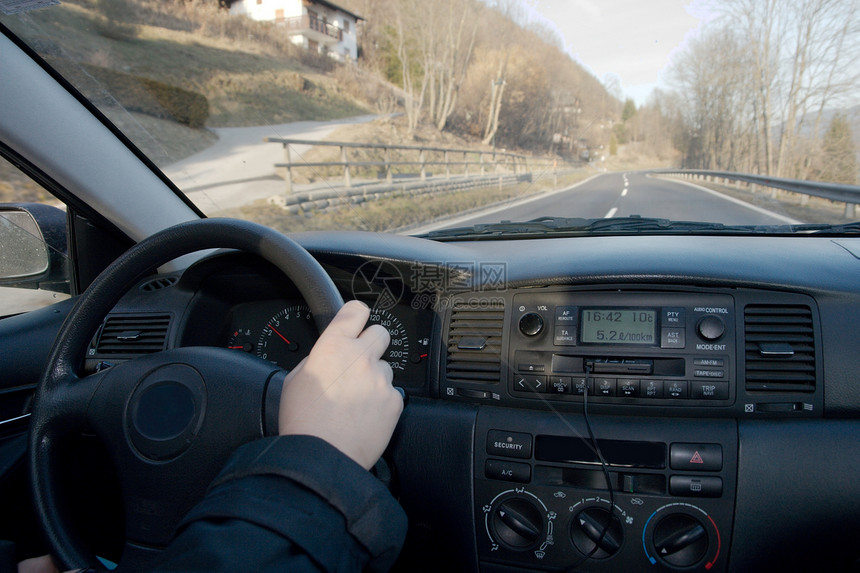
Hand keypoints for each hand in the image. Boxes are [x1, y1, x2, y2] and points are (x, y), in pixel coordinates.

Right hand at [278, 300, 402, 469]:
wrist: (321, 458)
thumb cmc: (303, 423)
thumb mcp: (294, 380)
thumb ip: (316, 359)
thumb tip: (326, 356)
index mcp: (333, 347)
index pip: (355, 311)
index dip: (356, 315)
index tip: (356, 321)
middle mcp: (361, 357)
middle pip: (381, 332)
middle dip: (372, 344)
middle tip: (359, 363)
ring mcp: (381, 379)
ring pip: (386, 367)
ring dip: (375, 378)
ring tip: (356, 401)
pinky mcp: (394, 401)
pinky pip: (392, 393)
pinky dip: (382, 402)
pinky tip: (365, 416)